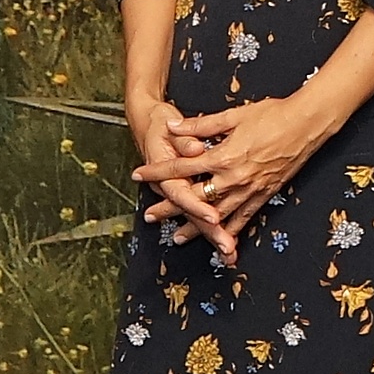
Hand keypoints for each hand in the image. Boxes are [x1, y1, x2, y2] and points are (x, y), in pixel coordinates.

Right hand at [126, 94, 219, 248]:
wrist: (144, 120)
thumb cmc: (158, 122)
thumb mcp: (169, 123)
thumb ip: (186, 136)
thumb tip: (195, 149)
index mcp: (167, 169)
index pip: (183, 193)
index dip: (198, 207)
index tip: (214, 218)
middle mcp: (171, 184)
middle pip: (193, 212)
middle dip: (210, 231)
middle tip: (227, 247)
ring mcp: (177, 189)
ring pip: (197, 217)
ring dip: (213, 235)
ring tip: (229, 253)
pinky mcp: (182, 190)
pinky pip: (198, 212)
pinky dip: (210, 226)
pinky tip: (227, 239)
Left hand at [131, 94, 333, 262]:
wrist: (308, 124)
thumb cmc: (272, 114)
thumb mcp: (233, 116)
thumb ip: (201, 125)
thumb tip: (173, 126)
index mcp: (222, 156)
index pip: (181, 168)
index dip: (157, 172)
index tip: (138, 176)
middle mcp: (234, 177)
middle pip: (194, 197)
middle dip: (169, 207)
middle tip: (149, 216)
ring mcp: (251, 189)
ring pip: (218, 214)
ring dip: (196, 227)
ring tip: (176, 238)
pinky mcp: (265, 195)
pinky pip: (244, 218)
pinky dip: (229, 230)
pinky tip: (219, 240)